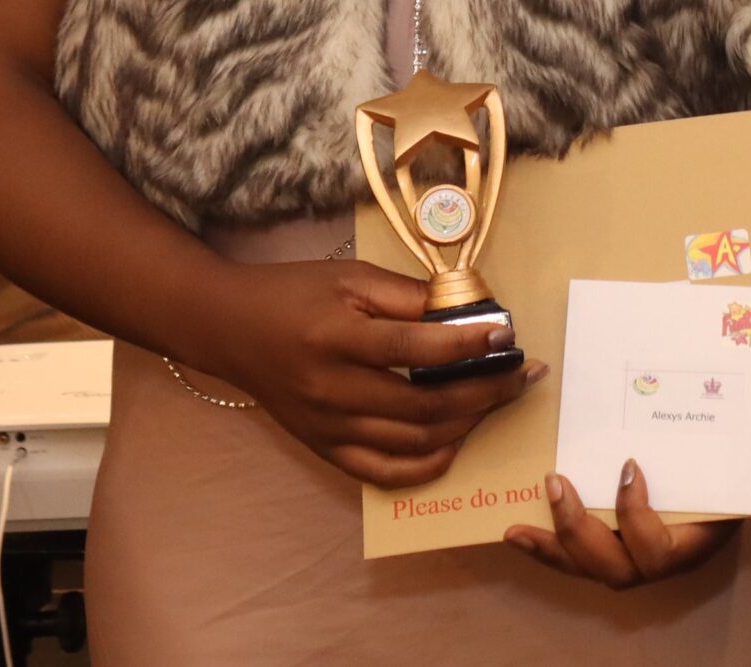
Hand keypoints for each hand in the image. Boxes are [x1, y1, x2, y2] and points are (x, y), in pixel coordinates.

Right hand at [187, 259, 541, 487]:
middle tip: (521, 375)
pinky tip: (455, 442)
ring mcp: (328, 427)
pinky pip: (383, 473)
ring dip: (465, 424)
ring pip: (412, 442)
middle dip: (484, 393)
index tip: (508, 335)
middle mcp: (332, 391)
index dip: (469, 344)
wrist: (229, 329)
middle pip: (423, 406)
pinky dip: (425, 466)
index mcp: (337, 339)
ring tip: (496, 400)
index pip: (415, 349)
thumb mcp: (350, 278)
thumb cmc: (294, 294)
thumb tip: (467, 313)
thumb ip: (407, 296)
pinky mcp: (324, 448)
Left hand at [504, 462, 738, 585]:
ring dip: (551, 547)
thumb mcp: (733, 468)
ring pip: (589, 571)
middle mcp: (660, 565)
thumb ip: (724, 454)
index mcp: (693, 544)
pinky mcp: (612, 558)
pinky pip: (578, 563)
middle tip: (556, 482)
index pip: (658, 550)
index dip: (635, 515)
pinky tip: (518, 535)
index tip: (628, 466)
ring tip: (516, 529)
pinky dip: (546, 550)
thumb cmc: (732, 479)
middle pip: (615, 569)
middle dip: (578, 528)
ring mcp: (634, 565)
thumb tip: (715, 412)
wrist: (734, 500)